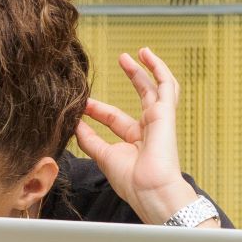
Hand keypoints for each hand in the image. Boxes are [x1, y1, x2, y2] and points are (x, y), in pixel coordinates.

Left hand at [73, 48, 195, 221]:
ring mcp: (159, 119)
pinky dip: (158, 68)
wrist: (151, 189)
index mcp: (135, 141)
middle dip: (131, 78)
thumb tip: (75, 125)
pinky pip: (166, 85)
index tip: (82, 103)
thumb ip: (90, 140)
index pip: (115, 118)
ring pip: (157, 87)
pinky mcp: (166, 112)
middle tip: (120, 60)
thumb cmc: (131, 181)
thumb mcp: (104, 157)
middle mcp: (149, 128)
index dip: (98, 109)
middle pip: (140, 96)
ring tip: (138, 52)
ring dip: (147, 69)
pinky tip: (147, 55)